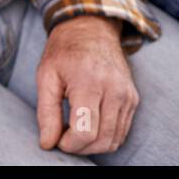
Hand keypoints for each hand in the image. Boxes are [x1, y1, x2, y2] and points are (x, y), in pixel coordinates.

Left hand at [36, 16, 137, 154]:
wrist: (91, 30)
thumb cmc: (64, 52)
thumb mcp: (46, 76)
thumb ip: (46, 112)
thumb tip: (47, 143)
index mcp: (89, 82)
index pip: (85, 131)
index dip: (69, 144)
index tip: (57, 138)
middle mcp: (114, 90)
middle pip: (101, 139)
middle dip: (79, 148)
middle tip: (62, 137)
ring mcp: (127, 95)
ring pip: (114, 140)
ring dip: (92, 145)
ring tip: (73, 131)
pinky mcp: (133, 99)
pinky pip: (121, 131)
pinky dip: (104, 137)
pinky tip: (88, 126)